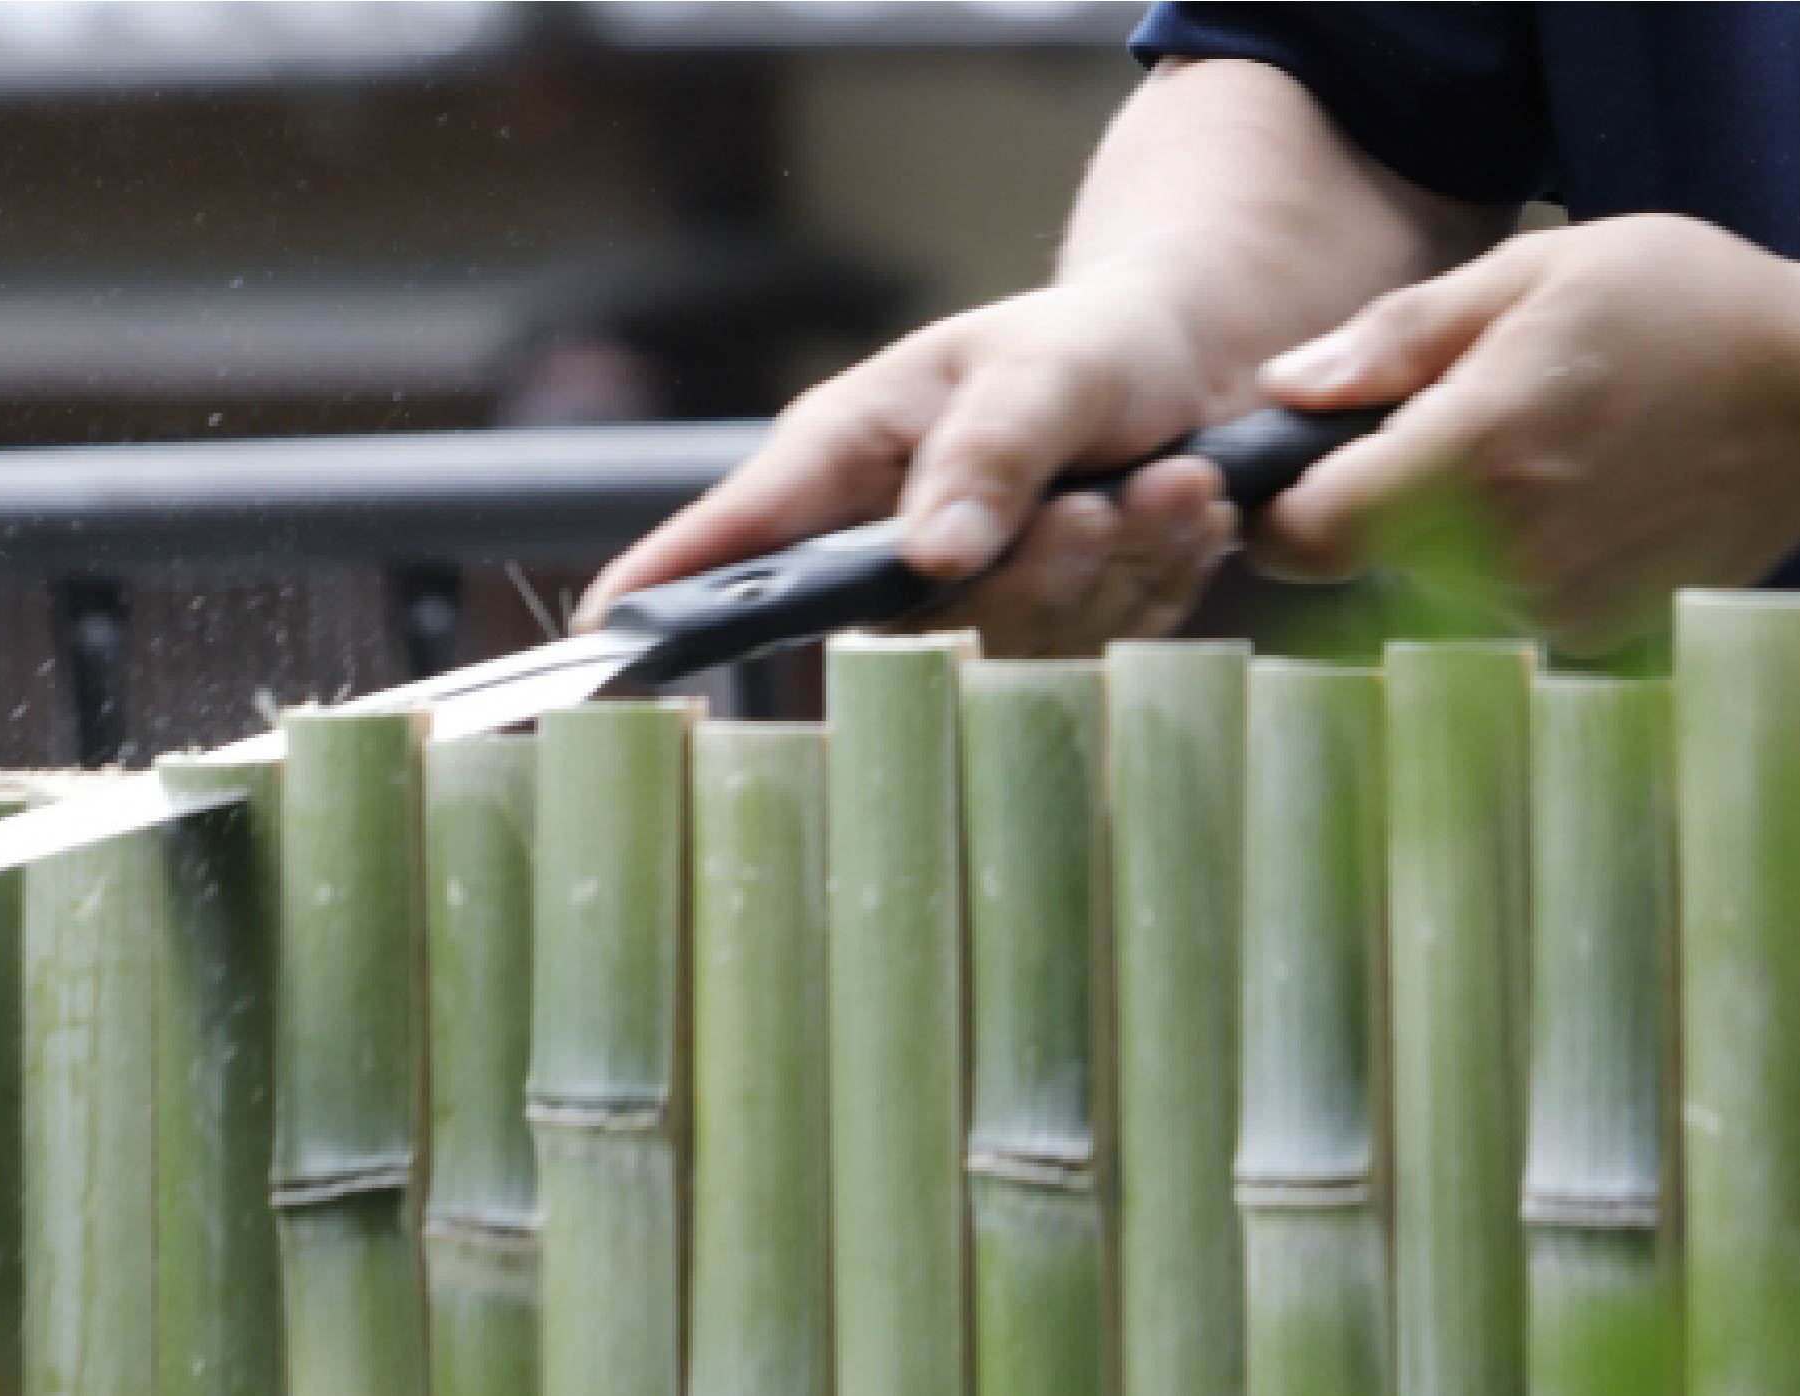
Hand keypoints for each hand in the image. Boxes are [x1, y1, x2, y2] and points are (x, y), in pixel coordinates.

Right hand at [578, 280, 1247, 654]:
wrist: (1197, 358)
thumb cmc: (1091, 344)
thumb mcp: (1043, 370)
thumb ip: (990, 454)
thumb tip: (932, 560)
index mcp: (847, 459)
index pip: (734, 536)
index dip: (663, 588)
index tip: (602, 640)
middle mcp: (893, 546)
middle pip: (908, 626)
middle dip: (1027, 571)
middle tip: (1096, 504)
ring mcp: (976, 600)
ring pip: (1022, 642)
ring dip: (1114, 567)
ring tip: (1169, 481)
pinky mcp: (1059, 632)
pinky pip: (1103, 646)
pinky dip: (1159, 579)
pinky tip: (1187, 508)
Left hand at [1256, 215, 1799, 652]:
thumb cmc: (1685, 312)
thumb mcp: (1533, 274)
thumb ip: (1396, 341)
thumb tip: (1285, 386)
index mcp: (1473, 455)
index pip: (1308, 536)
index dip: (1280, 507)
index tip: (1296, 467)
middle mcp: (1505, 554)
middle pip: (1367, 562)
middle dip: (1375, 503)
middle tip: (1449, 423)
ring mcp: (1554, 607)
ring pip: (1433, 588)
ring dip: (1448, 531)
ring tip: (1536, 447)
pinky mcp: (1593, 634)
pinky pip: (1503, 605)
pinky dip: (1513, 560)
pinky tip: (1580, 495)